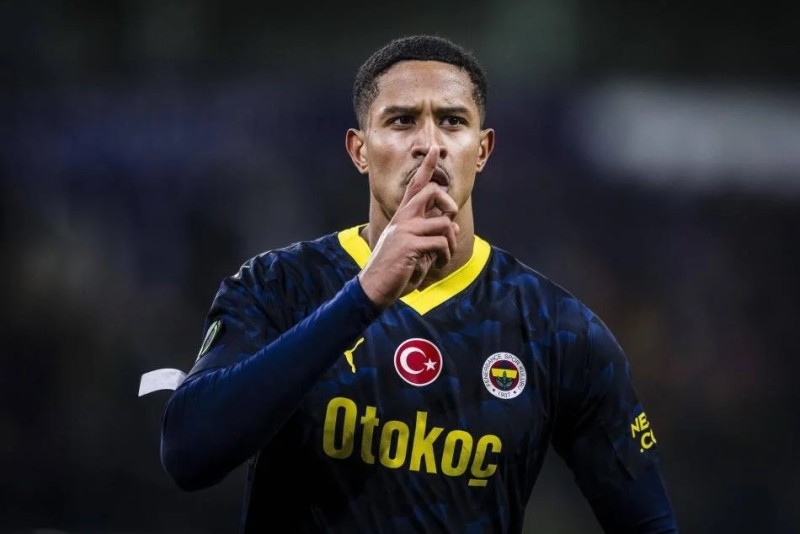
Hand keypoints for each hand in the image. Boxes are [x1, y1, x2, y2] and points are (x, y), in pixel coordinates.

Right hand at [358, 146, 459, 307]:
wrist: (375, 286)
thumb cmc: (396, 268)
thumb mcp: (416, 247)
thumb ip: (432, 233)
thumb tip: (454, 225)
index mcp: (403, 216)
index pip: (415, 185)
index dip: (426, 166)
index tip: (433, 149)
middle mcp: (403, 218)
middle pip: (432, 191)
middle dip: (449, 202)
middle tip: (450, 217)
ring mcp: (405, 229)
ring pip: (445, 222)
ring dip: (452, 242)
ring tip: (444, 255)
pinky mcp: (409, 244)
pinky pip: (441, 242)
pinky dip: (445, 255)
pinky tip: (437, 265)